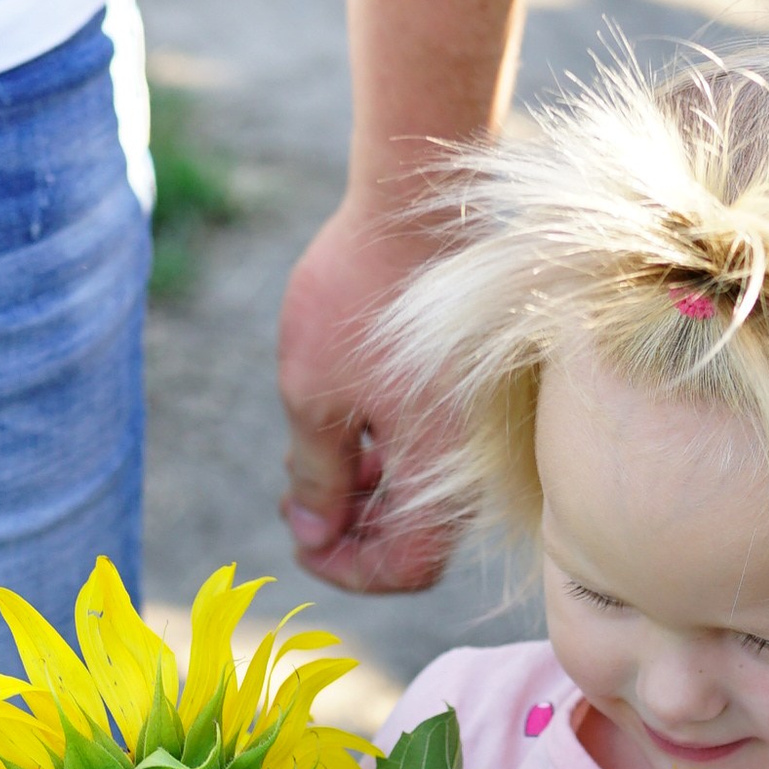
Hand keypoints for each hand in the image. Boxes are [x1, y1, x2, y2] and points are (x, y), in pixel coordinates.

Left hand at [277, 197, 463, 592]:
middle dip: (350, 532)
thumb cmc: (360, 293)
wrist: (414, 199)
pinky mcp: (466, 394)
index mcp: (442, 467)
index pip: (407, 566)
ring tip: (308, 468)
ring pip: (422, 495)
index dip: (348, 569)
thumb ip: (314, 476)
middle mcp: (471, 455)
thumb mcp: (312, 393)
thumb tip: (313, 533)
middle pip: (416, 538)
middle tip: (295, 506)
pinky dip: (388, 458)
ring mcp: (473, 424)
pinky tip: (345, 431)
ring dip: (365, 496)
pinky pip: (431, 452)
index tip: (301, 542)